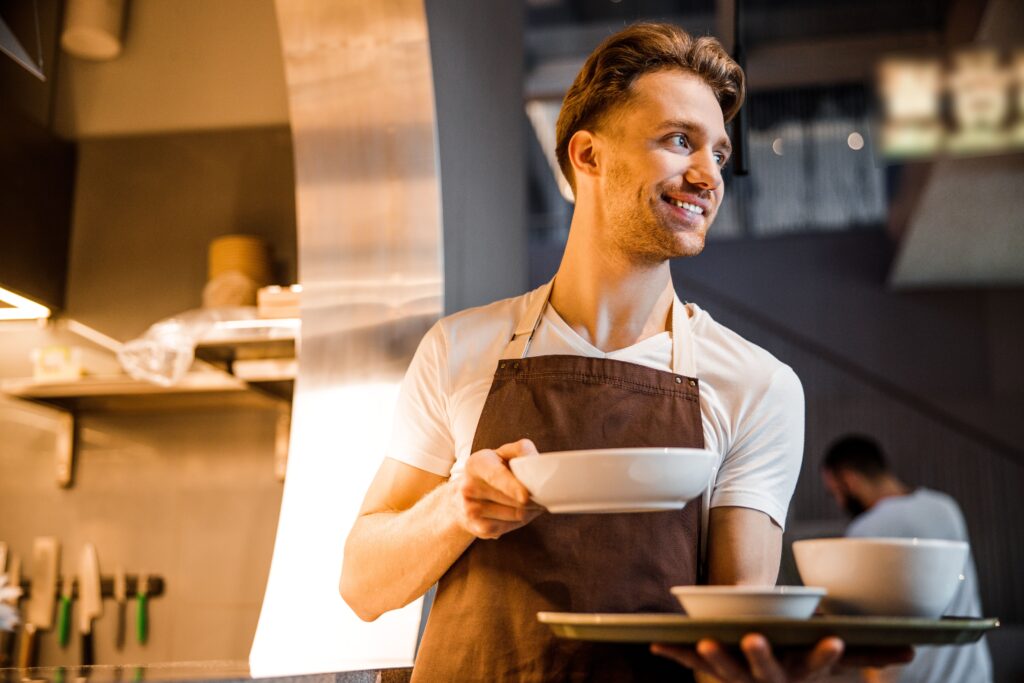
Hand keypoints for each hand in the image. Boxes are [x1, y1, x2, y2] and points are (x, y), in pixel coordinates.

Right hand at [451, 438, 543, 538]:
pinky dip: (520, 521)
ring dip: (530, 510)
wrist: (464, 495)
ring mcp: (471, 510)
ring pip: (516, 514)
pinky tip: (517, 513)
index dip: (511, 487)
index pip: (496, 476)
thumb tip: (536, 463)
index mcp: (476, 464)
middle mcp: (469, 487)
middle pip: (512, 499)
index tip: (525, 496)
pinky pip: (511, 527)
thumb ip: (522, 450)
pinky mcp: (478, 528)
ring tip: (529, 502)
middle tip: (542, 494)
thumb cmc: (493, 470)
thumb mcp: (504, 453)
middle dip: (533, 499)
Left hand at [651, 635, 913, 681]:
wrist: (768, 676)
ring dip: (715, 658)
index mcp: (801, 673)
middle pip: (765, 671)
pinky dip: (673, 655)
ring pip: (725, 671)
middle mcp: (769, 679)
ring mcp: (738, 677)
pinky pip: (690, 664)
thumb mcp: (837, 659)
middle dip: (760, 657)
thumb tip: (913, 649)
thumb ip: (869, 654)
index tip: (835, 640)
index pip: (818, 666)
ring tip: (705, 642)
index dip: (825, 655)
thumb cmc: (802, 660)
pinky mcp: (711, 669)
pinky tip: (656, 643)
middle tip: (755, 639)